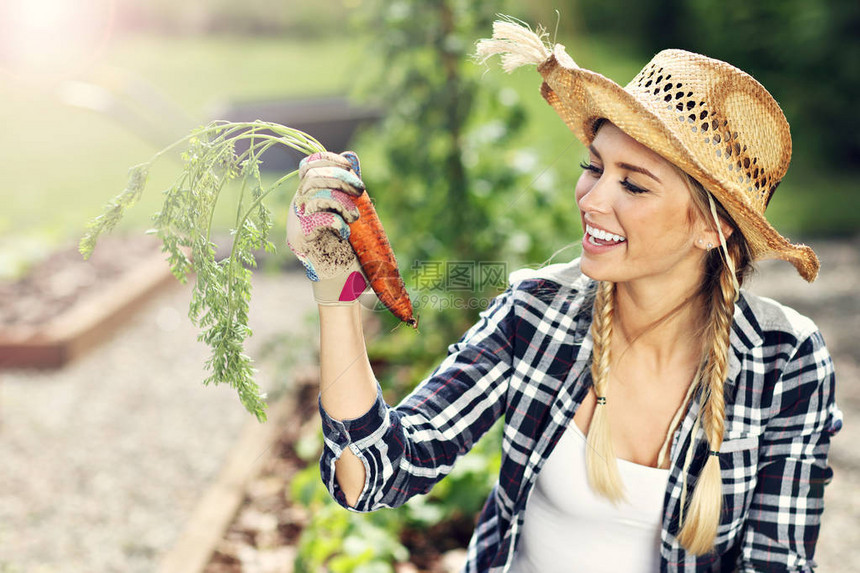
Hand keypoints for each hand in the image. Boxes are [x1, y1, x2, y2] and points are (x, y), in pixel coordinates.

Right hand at [287, 151, 369, 304]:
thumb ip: (345, 188)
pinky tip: (346, 233)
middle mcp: (298, 208)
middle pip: (312, 178)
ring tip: (355, 217)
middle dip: (340, 178)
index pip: (307, 167)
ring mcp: (298, 224)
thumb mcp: (345, 212)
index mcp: (306, 197)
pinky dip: (338, 222)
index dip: (327, 159)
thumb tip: (351, 157)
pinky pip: (319, 220)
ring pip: (315, 196)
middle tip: (360, 190)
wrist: (339, 282)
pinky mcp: (303, 240)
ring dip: (341, 202)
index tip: (349, 165)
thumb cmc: (345, 247)